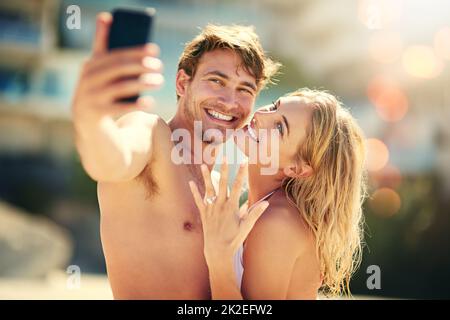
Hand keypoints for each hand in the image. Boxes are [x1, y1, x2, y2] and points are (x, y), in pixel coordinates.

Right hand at [71, 12, 163, 126]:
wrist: (89, 130)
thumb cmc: (101, 98)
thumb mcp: (101, 77)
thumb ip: (108, 54)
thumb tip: (113, 27)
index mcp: (89, 66)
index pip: (115, 54)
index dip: (135, 51)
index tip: (155, 50)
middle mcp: (86, 80)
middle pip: (117, 68)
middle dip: (141, 65)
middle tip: (160, 66)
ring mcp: (89, 97)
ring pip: (120, 87)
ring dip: (142, 83)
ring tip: (159, 81)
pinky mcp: (94, 115)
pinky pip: (118, 108)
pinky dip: (135, 104)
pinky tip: (151, 102)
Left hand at [189, 160, 269, 263]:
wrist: (218, 251)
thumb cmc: (234, 239)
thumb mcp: (247, 226)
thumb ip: (255, 213)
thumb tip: (266, 203)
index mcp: (232, 206)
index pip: (238, 185)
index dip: (241, 172)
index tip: (244, 161)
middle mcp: (220, 205)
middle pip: (222, 183)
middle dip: (224, 169)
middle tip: (225, 157)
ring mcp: (211, 209)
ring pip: (208, 189)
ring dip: (206, 177)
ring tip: (204, 165)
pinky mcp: (204, 214)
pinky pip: (198, 201)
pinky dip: (194, 192)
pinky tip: (191, 183)